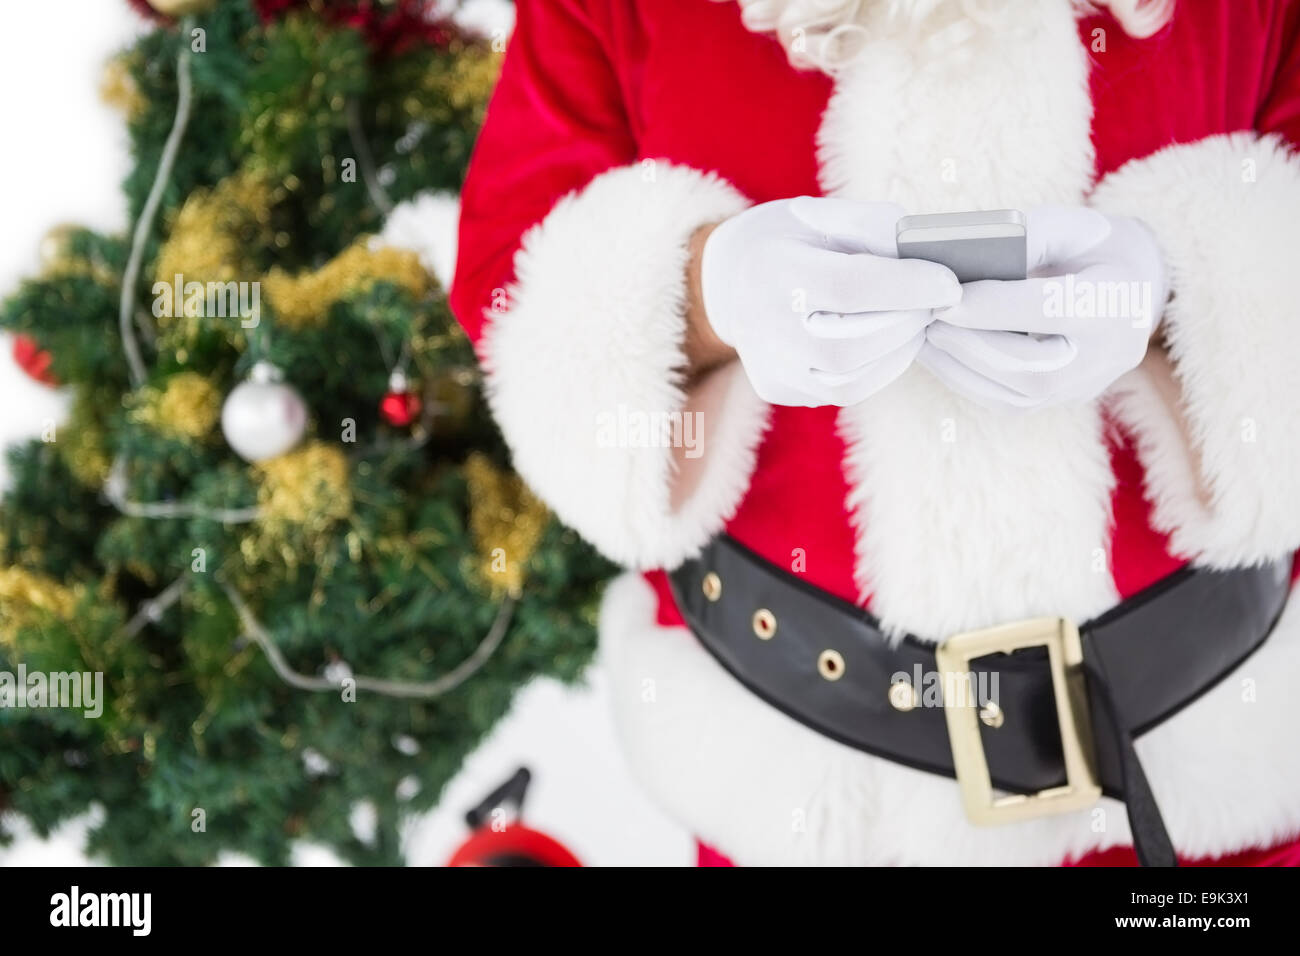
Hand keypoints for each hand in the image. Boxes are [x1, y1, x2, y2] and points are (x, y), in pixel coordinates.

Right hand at [700, 197, 960, 406]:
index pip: (848, 286)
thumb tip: (931, 266)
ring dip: (897, 352)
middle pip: (851, 345)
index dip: (908, 287)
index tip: (950, 284)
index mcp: (773, 268)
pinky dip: (875, 369)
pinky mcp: (777, 388)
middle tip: (934, 304)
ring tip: (912, 322)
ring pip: (849, 380)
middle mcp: (762, 324)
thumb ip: (876, 229)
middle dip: (907, 324)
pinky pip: (840, 392)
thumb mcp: (830, 215)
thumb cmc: (796, 238)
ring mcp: (767, 364)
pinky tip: (885, 343)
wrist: (735, 277)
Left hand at [919, 206, 1165, 409]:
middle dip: (969, 342)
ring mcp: (1083, 387)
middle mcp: (1106, 355)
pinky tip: (938, 354)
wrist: (1133, 291)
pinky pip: (1005, 402)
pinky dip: (965, 379)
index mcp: (1116, 302)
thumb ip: (1030, 235)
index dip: (994, 307)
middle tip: (926, 318)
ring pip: (1013, 393)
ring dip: (959, 365)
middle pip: (1029, 365)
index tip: (944, 298)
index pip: (1051, 309)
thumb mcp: (1072, 226)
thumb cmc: (1093, 248)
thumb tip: (967, 258)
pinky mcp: (1058, 402)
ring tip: (924, 334)